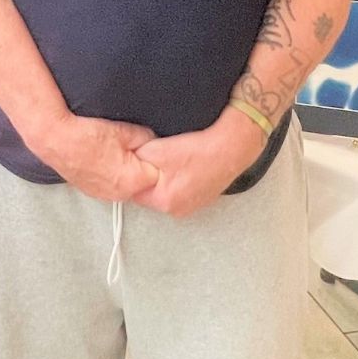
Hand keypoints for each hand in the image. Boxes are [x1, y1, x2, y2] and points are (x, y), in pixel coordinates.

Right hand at [31, 113, 159, 201]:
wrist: (56, 140)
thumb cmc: (87, 136)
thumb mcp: (124, 131)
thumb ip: (145, 138)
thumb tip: (153, 143)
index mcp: (133, 180)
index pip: (157, 174)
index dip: (152, 158)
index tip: (144, 149)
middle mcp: (121, 194)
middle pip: (143, 182)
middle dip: (140, 167)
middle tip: (126, 148)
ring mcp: (105, 196)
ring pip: (126, 185)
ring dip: (125, 172)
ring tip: (110, 152)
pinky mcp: (93, 193)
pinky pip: (111, 186)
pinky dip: (110, 175)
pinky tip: (100, 159)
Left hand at [130, 107, 266, 217]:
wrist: (230, 148)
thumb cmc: (196, 151)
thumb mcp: (155, 149)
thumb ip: (136, 158)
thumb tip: (127, 161)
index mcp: (164, 202)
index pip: (135, 192)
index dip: (133, 175)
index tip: (134, 162)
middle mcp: (178, 210)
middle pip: (150, 193)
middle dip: (149, 176)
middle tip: (155, 156)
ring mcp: (193, 205)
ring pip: (166, 190)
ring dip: (165, 176)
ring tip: (173, 158)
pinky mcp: (203, 197)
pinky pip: (181, 187)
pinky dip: (179, 176)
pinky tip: (185, 162)